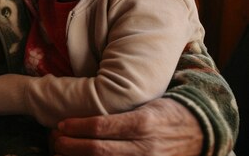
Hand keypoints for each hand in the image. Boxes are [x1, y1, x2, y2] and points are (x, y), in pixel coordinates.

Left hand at [51, 98, 202, 155]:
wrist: (200, 132)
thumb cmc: (166, 111)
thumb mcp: (144, 104)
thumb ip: (118, 110)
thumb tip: (82, 110)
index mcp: (142, 123)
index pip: (101, 127)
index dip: (76, 127)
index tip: (61, 125)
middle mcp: (144, 147)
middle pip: (97, 150)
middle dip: (70, 146)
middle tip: (55, 139)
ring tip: (61, 153)